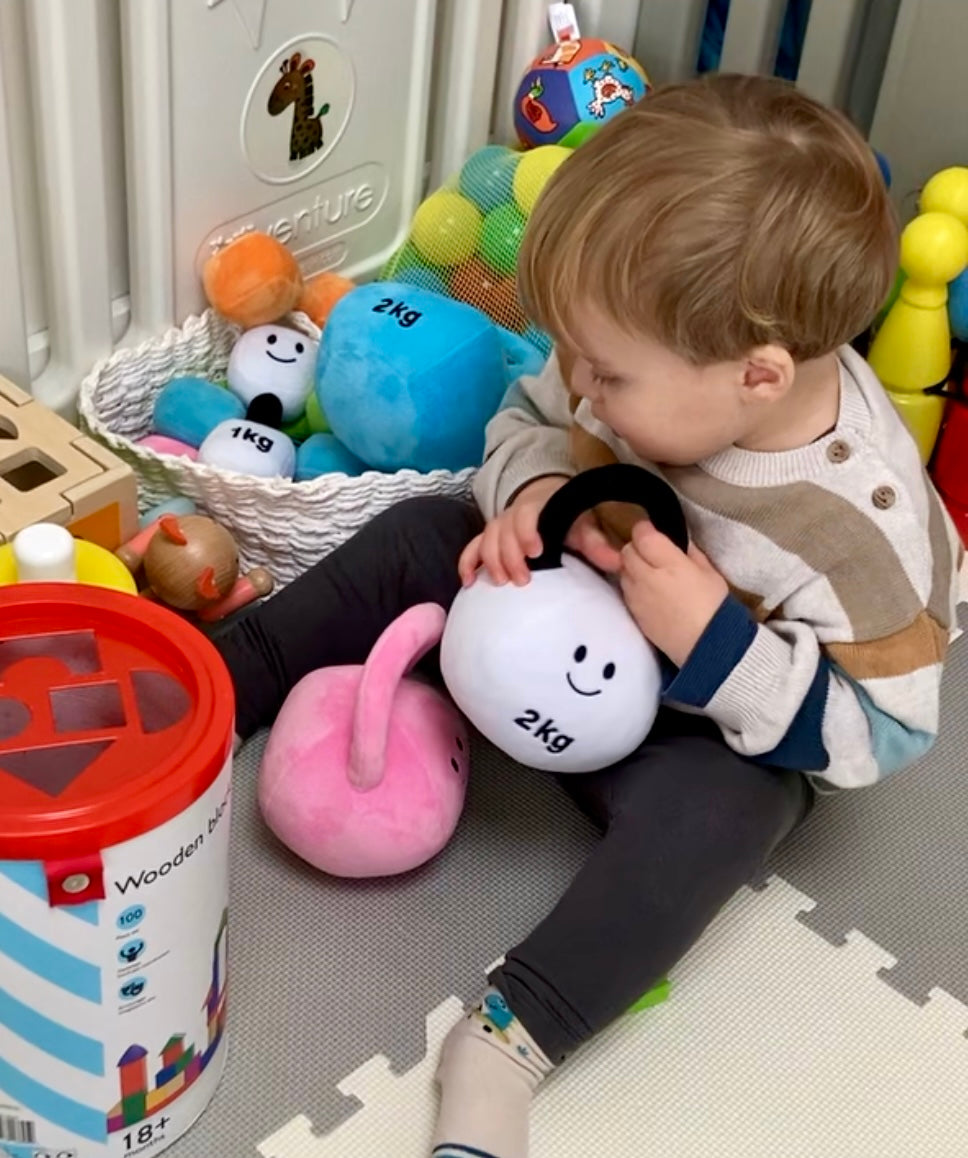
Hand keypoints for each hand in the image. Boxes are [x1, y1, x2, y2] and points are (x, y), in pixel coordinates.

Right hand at [459, 476, 622, 585]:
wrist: (546, 501)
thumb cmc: (567, 518)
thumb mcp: (583, 526)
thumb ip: (597, 545)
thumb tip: (619, 562)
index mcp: (536, 508)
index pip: (526, 515)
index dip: (527, 532)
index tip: (537, 552)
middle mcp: (511, 516)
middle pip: (502, 532)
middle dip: (510, 557)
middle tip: (522, 580)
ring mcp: (496, 527)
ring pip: (485, 541)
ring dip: (490, 562)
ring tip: (502, 583)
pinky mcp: (487, 539)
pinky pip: (470, 549)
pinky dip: (466, 564)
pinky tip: (469, 582)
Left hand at [620, 522, 728, 666]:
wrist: (706, 646)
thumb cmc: (714, 606)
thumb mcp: (710, 573)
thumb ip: (691, 553)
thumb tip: (680, 541)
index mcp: (669, 563)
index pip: (642, 535)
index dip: (645, 530)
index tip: (653, 532)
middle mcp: (646, 576)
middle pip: (627, 551)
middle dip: (637, 548)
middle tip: (652, 554)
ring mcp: (636, 596)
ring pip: (623, 570)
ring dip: (632, 567)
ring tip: (650, 574)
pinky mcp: (633, 613)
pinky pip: (625, 590)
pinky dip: (632, 586)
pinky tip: (648, 592)